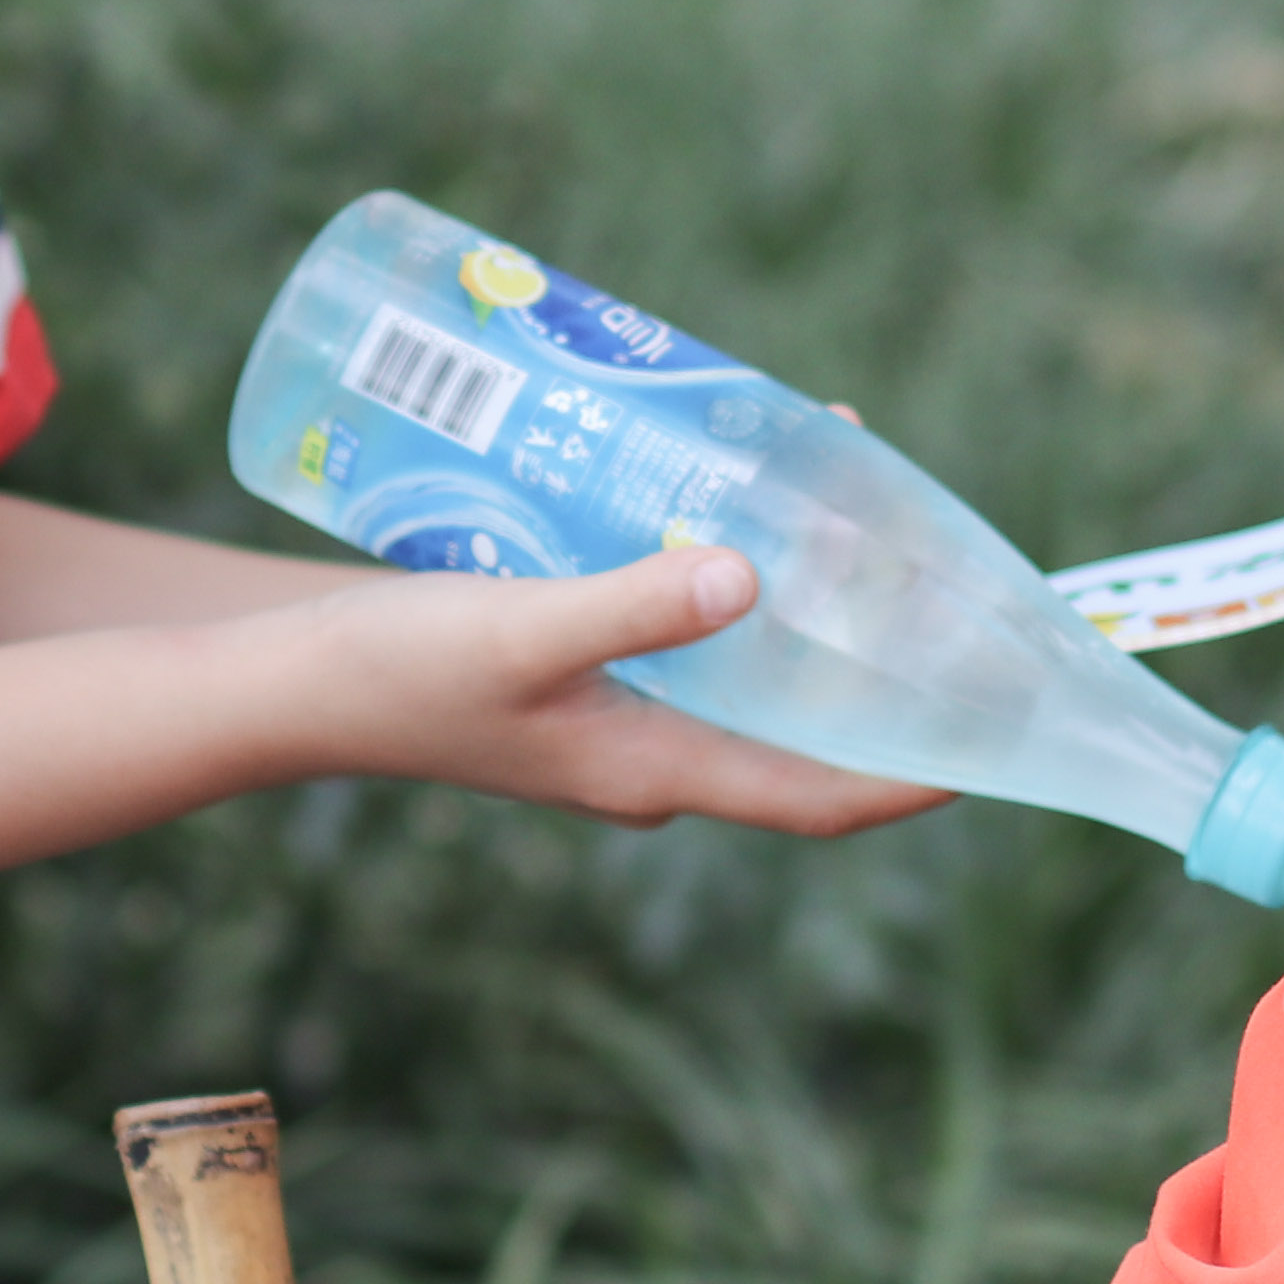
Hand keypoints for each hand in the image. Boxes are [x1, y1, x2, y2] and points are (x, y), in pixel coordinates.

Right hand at [303, 546, 944, 836]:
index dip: (914, 775)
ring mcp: (619, 707)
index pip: (818, 796)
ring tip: (865, 510)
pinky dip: (736, 570)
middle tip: (944, 582)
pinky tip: (747, 487)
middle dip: (879, 665)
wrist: (284, 678)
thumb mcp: (521, 628)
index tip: (998, 738)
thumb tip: (753, 578)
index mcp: (654, 770)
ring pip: (749, 662)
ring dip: (810, 601)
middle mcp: (653, 748)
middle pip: (800, 720)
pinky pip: (693, 621)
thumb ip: (633, 602)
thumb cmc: (395, 670)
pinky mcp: (584, 657)